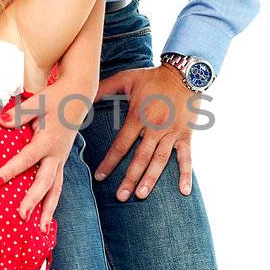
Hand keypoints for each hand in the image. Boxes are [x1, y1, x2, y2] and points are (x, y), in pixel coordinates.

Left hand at [0, 76, 89, 228]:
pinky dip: (51, 203)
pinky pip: (57, 186)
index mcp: (49, 139)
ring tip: (40, 231)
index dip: (12, 170)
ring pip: (55, 190)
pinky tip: (44, 219)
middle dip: (34, 200)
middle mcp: (57, 154)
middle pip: (46, 182)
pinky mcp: (60, 163)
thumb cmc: (56, 98)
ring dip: (48, 211)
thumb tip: (1, 123)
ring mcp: (60, 160)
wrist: (78, 97)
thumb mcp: (38, 101)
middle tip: (21, 216)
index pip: (28, 158)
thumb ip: (19, 113)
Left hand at [92, 64, 198, 197]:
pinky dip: (186, 174)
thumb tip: (83, 96)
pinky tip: (184, 191)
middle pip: (140, 157)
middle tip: (121, 196)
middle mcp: (155, 127)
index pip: (121, 144)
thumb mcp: (126, 79)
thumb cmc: (152, 76)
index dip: (110, 162)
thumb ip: (105, 89)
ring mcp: (172, 133)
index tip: (100, 177)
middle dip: (130, 178)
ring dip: (151, 179)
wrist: (185, 72)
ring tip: (141, 195)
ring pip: (160, 160)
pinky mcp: (186, 135)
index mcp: (139, 116)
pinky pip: (186, 157)